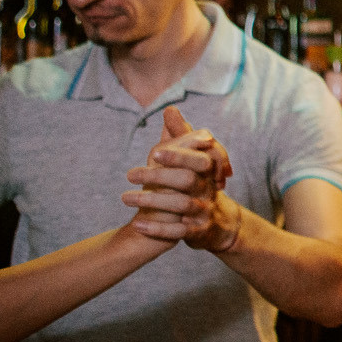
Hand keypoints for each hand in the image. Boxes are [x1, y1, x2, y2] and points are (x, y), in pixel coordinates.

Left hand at [122, 105, 243, 252]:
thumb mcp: (192, 162)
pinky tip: (137, 223)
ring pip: (179, 205)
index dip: (178, 155)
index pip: (198, 159)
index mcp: (207, 171)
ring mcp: (204, 211)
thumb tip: (170, 109)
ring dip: (150, 201)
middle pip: (187, 180)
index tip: (153, 153)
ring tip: (124, 198)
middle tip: (129, 174)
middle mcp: (208, 189)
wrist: (216, 225)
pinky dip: (156, 228)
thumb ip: (180, 137)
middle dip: (158, 176)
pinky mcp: (197, 232)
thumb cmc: (197, 186)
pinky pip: (177, 231)